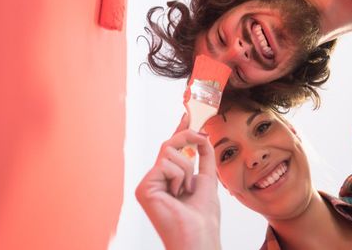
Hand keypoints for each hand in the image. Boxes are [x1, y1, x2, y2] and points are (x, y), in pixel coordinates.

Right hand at [135, 115, 220, 249]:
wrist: (199, 236)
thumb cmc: (203, 216)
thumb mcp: (207, 180)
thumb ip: (204, 158)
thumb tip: (203, 136)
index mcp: (170, 178)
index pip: (173, 149)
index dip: (180, 131)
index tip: (186, 115)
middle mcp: (156, 179)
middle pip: (169, 144)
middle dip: (187, 135)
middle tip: (202, 136)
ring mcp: (149, 183)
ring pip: (168, 152)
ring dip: (186, 170)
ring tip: (186, 191)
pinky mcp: (144, 187)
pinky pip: (165, 163)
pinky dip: (179, 176)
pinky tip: (177, 195)